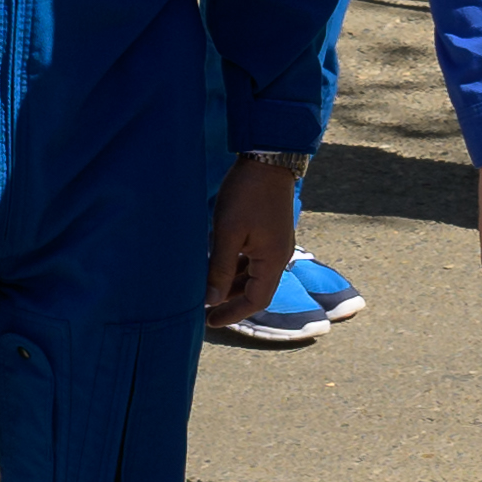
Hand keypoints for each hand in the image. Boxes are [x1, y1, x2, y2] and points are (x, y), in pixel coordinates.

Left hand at [202, 159, 308, 323]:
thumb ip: (219, 268)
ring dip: (231, 283)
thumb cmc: (246, 194)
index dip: (233, 313)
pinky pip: (251, 258)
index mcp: (273, 260)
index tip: (210, 321)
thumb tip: (211, 299)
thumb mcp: (227, 233)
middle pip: (255, 289)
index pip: (256, 300)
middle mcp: (278, 256)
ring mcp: (274, 243)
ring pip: (252, 273)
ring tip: (205, 288)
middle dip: (229, 300)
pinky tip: (214, 264)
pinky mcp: (267, 232)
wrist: (266, 160)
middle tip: (202, 308)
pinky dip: (234, 266)